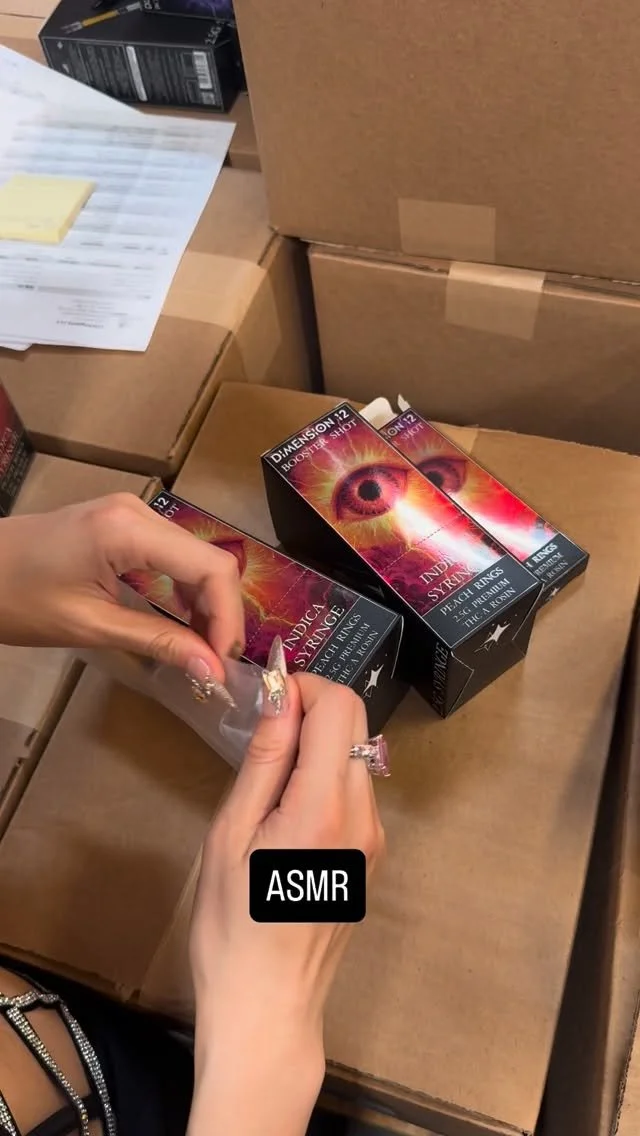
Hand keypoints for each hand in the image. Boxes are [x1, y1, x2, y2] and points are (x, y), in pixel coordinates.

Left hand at [0, 493, 243, 682]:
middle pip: (210, 559)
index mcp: (129, 530)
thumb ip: (157, 642)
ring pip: (195, 556)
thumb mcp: (90, 626)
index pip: (211, 568)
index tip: (223, 664)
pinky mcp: (123, 522)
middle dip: (221, 613)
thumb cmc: (17, 600)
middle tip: (216, 663)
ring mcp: (132, 512)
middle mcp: (139, 510)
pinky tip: (181, 623)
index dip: (229, 617)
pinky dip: (184, 589)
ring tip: (202, 650)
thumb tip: (214, 671)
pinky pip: (172, 553)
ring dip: (206, 603)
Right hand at [188, 671, 384, 1135]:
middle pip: (357, 722)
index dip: (303, 686)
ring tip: (268, 777)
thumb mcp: (231, 835)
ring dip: (318, 743)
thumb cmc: (233, 928)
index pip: (339, 705)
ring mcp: (375, 837)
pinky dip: (325, 775)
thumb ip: (262, 760)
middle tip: (263, 728)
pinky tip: (287, 809)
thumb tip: (278, 695)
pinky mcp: (373, 854)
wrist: (267, 1006)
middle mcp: (364, 816)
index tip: (264, 699)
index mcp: (324, 807)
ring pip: (357, 753)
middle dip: (313, 706)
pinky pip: (355, 789)